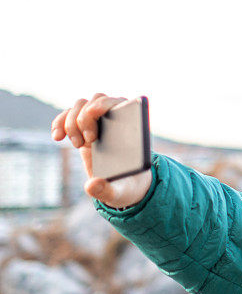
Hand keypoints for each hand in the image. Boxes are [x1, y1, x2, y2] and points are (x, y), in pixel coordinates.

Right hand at [51, 93, 152, 208]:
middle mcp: (115, 122)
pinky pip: (67, 116)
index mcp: (131, 131)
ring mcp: (98, 124)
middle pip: (98, 100)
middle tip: (89, 141)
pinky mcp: (83, 130)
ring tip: (77, 146)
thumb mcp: (119, 193)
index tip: (94, 113)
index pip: (120, 103)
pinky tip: (57, 137)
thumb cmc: (126, 187)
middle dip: (87, 116)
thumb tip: (92, 185)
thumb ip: (106, 190)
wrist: (121, 186)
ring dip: (72, 121)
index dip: (106, 103)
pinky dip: (59, 123)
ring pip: (80, 106)